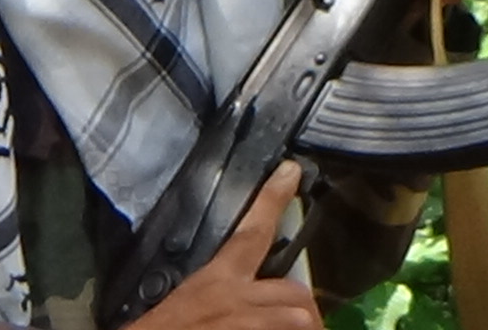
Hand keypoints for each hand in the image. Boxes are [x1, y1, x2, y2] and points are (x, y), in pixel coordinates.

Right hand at [124, 162, 320, 329]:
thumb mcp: (182, 300)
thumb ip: (209, 290)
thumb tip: (226, 296)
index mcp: (215, 279)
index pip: (250, 230)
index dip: (273, 199)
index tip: (291, 172)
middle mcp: (235, 296)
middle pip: (292, 287)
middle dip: (301, 303)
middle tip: (301, 318)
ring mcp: (247, 322)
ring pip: (299, 315)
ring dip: (304, 327)